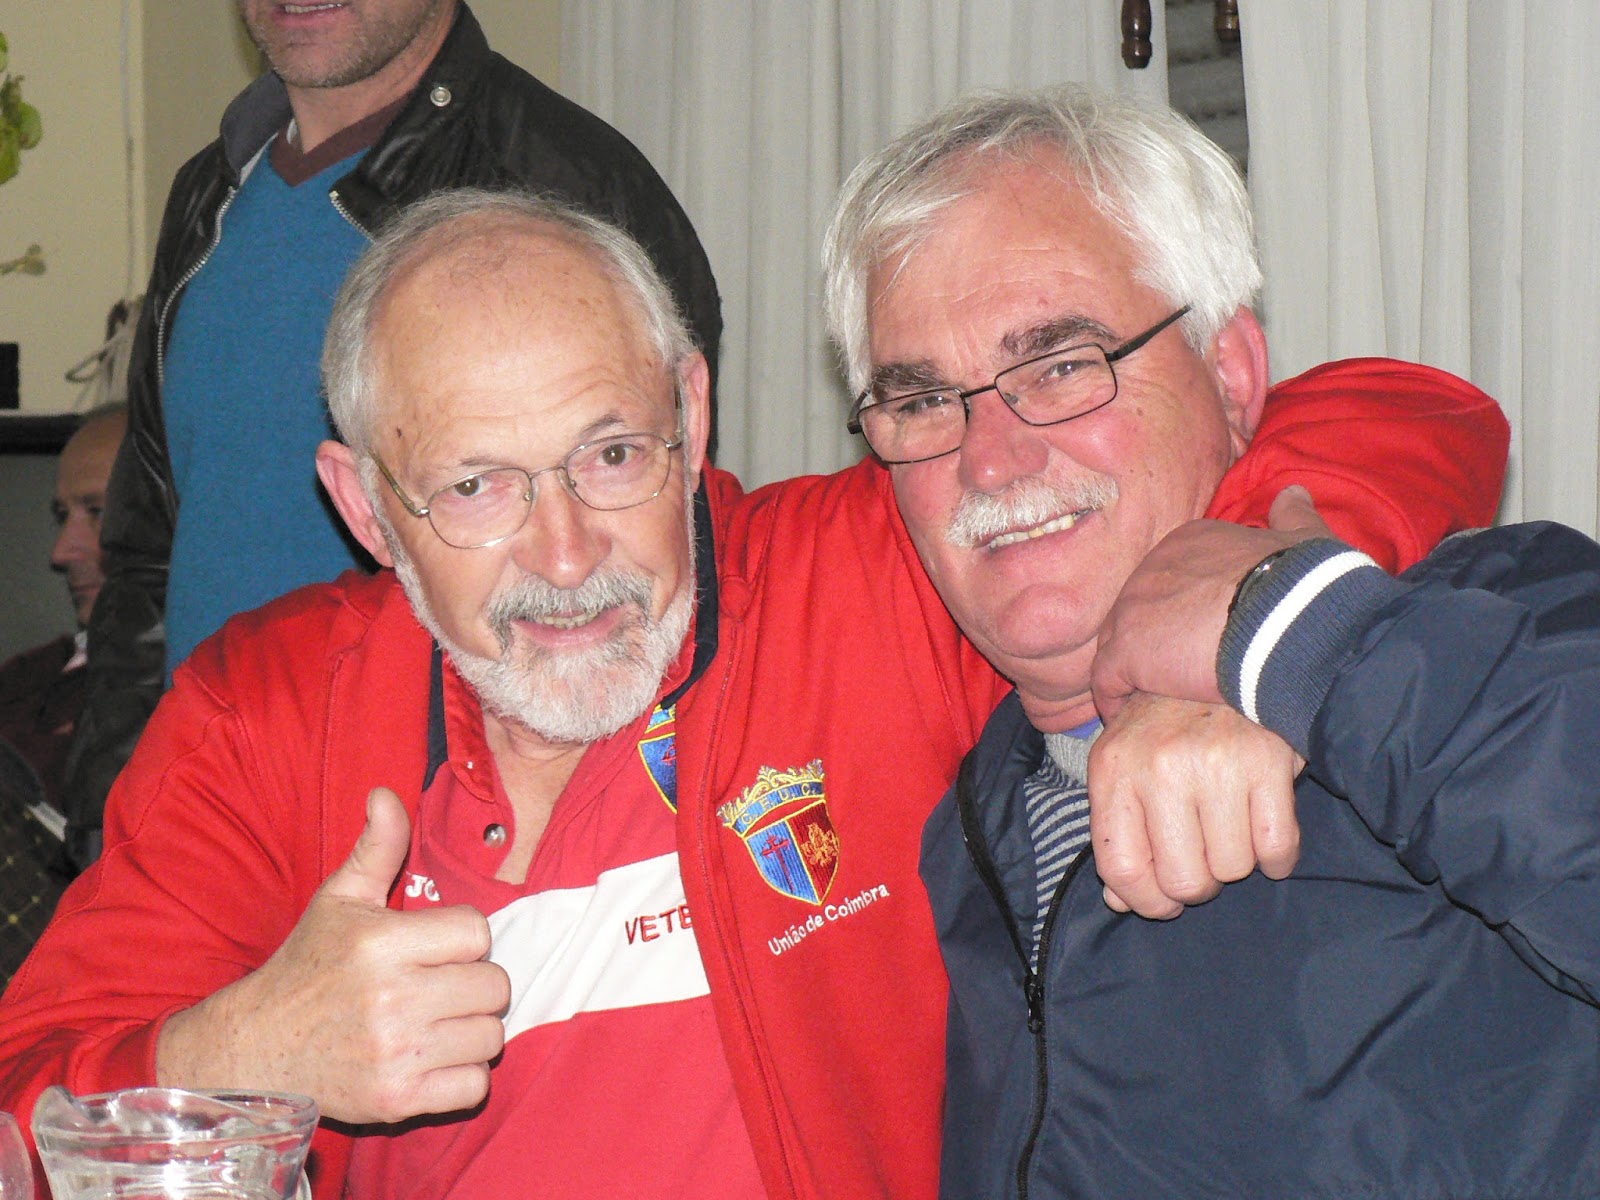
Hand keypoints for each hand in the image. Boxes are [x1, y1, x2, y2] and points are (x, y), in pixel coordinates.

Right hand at [156, 788, 509, 1124]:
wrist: (256, 1050)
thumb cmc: (309, 967)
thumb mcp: (339, 899)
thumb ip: (377, 846)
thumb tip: (387, 793)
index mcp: (381, 943)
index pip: (477, 931)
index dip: (462, 939)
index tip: (434, 948)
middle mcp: (391, 998)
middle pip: (494, 985)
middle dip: (473, 983)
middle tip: (439, 986)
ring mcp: (396, 1053)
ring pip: (491, 1036)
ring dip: (472, 1030)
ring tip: (436, 1021)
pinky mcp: (397, 1100)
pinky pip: (474, 1085)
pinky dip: (463, 1077)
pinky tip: (433, 1059)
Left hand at [1088, 694, 1302, 917]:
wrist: (1222, 654)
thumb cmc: (1165, 720)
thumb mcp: (1124, 763)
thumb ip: (1116, 831)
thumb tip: (1122, 902)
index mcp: (1114, 769)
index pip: (1122, 869)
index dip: (1146, 902)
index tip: (1163, 900)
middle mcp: (1160, 767)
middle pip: (1185, 881)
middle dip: (1196, 884)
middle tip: (1202, 856)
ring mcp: (1215, 764)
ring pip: (1234, 870)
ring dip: (1236, 861)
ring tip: (1228, 825)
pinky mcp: (1267, 761)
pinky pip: (1278, 849)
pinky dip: (1277, 857)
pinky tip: (1263, 831)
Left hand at [1093, 486, 1333, 719]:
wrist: (1292, 623)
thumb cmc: (1305, 586)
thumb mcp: (1305, 540)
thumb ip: (1293, 516)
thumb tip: (1294, 493)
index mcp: (1189, 542)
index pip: (1167, 581)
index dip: (1175, 613)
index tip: (1190, 639)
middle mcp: (1151, 568)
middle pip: (1137, 611)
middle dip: (1147, 641)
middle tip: (1165, 676)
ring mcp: (1133, 609)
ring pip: (1116, 644)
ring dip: (1129, 673)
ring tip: (1145, 701)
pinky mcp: (1127, 653)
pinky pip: (1105, 682)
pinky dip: (1114, 702)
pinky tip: (1127, 720)